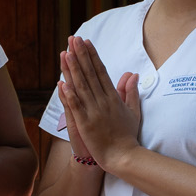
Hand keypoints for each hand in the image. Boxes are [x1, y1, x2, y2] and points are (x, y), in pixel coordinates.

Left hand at [58, 38, 141, 170]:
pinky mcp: (86, 124)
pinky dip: (69, 95)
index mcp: (113, 98)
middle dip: (81, 55)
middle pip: (90, 74)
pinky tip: (62, 83)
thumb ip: (131, 91)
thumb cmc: (128, 135)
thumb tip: (132, 74)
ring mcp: (94, 112)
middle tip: (73, 38)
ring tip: (66, 53)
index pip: (101, 72)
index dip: (92, 56)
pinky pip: (76, 107)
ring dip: (73, 69)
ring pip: (81, 87)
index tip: (86, 43)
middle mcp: (103, 102)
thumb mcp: (133, 110)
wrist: (124, 157)